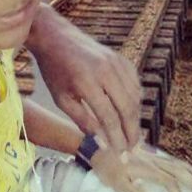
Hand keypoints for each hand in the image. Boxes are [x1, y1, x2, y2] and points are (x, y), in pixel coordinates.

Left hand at [28, 3, 140, 149]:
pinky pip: (135, 83)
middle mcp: (105, 71)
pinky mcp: (121, 58)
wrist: (56, 37)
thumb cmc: (55, 69)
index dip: (116, 138)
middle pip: (127, 108)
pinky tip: (131, 112)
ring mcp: (116, 62)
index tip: (120, 154)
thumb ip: (82, 120)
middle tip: (131, 149)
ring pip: (135, 96)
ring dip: (135, 118)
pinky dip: (136, 100)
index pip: (109, 117)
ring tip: (131, 135)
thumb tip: (102, 141)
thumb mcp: (61, 98)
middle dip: (131, 132)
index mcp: (87, 82)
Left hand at [89, 139, 191, 191]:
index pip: (169, 182)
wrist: (96, 147)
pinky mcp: (149, 155)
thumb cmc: (106, 168)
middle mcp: (153, 160)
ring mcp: (152, 156)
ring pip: (177, 162)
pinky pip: (171, 160)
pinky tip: (188, 170)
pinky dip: (183, 165)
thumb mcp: (117, 184)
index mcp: (147, 168)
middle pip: (179, 170)